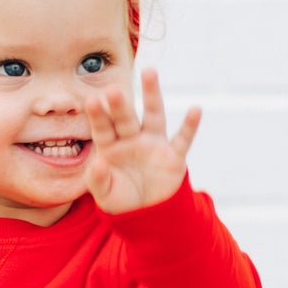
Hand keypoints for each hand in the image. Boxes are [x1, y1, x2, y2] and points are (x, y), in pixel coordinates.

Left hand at [81, 67, 200, 214]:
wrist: (147, 215)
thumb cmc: (121, 200)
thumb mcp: (105, 195)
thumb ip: (97, 180)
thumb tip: (97, 164)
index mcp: (111, 146)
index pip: (103, 128)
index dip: (98, 116)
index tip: (92, 100)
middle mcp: (132, 139)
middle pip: (125, 118)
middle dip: (120, 104)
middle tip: (113, 88)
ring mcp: (154, 145)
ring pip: (153, 115)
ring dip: (152, 95)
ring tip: (149, 72)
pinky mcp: (174, 157)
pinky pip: (182, 139)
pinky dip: (190, 126)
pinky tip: (195, 110)